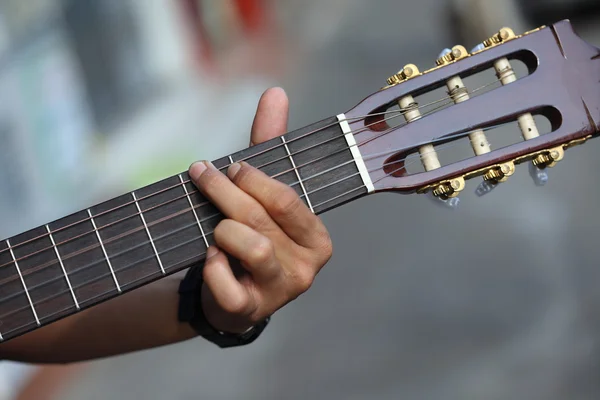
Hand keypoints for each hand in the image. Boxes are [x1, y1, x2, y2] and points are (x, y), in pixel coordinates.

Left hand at [188, 87, 332, 333]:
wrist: (230, 293)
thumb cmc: (250, 234)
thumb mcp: (261, 192)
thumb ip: (269, 146)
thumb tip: (275, 92)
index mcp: (316, 236)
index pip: (286, 199)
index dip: (252, 179)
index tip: (228, 166)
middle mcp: (307, 265)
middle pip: (261, 218)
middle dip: (223, 192)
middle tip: (200, 174)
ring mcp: (281, 291)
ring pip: (249, 247)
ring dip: (220, 232)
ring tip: (212, 229)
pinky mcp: (251, 311)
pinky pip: (228, 286)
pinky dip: (212, 268)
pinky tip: (209, 260)